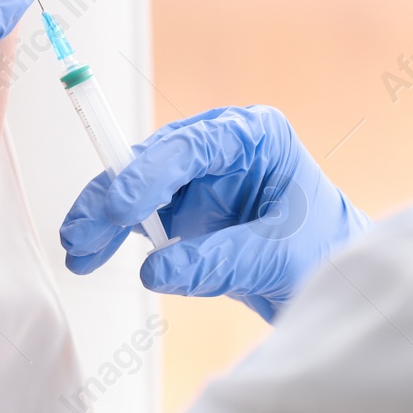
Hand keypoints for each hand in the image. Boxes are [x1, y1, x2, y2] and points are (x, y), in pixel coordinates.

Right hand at [59, 105, 370, 320]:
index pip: (191, 146)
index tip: (120, 209)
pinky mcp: (184, 207)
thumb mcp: (278, 258)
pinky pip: (140, 214)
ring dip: (104, 216)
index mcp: (253, 136)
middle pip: (153, 162)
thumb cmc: (325, 252)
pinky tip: (90, 253)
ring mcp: (198, 177)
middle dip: (113, 197)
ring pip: (137, 186)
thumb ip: (217, 262)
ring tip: (77, 249)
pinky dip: (114, 233)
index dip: (148, 174)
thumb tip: (153, 271)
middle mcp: (219, 147)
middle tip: (81, 232)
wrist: (335, 277)